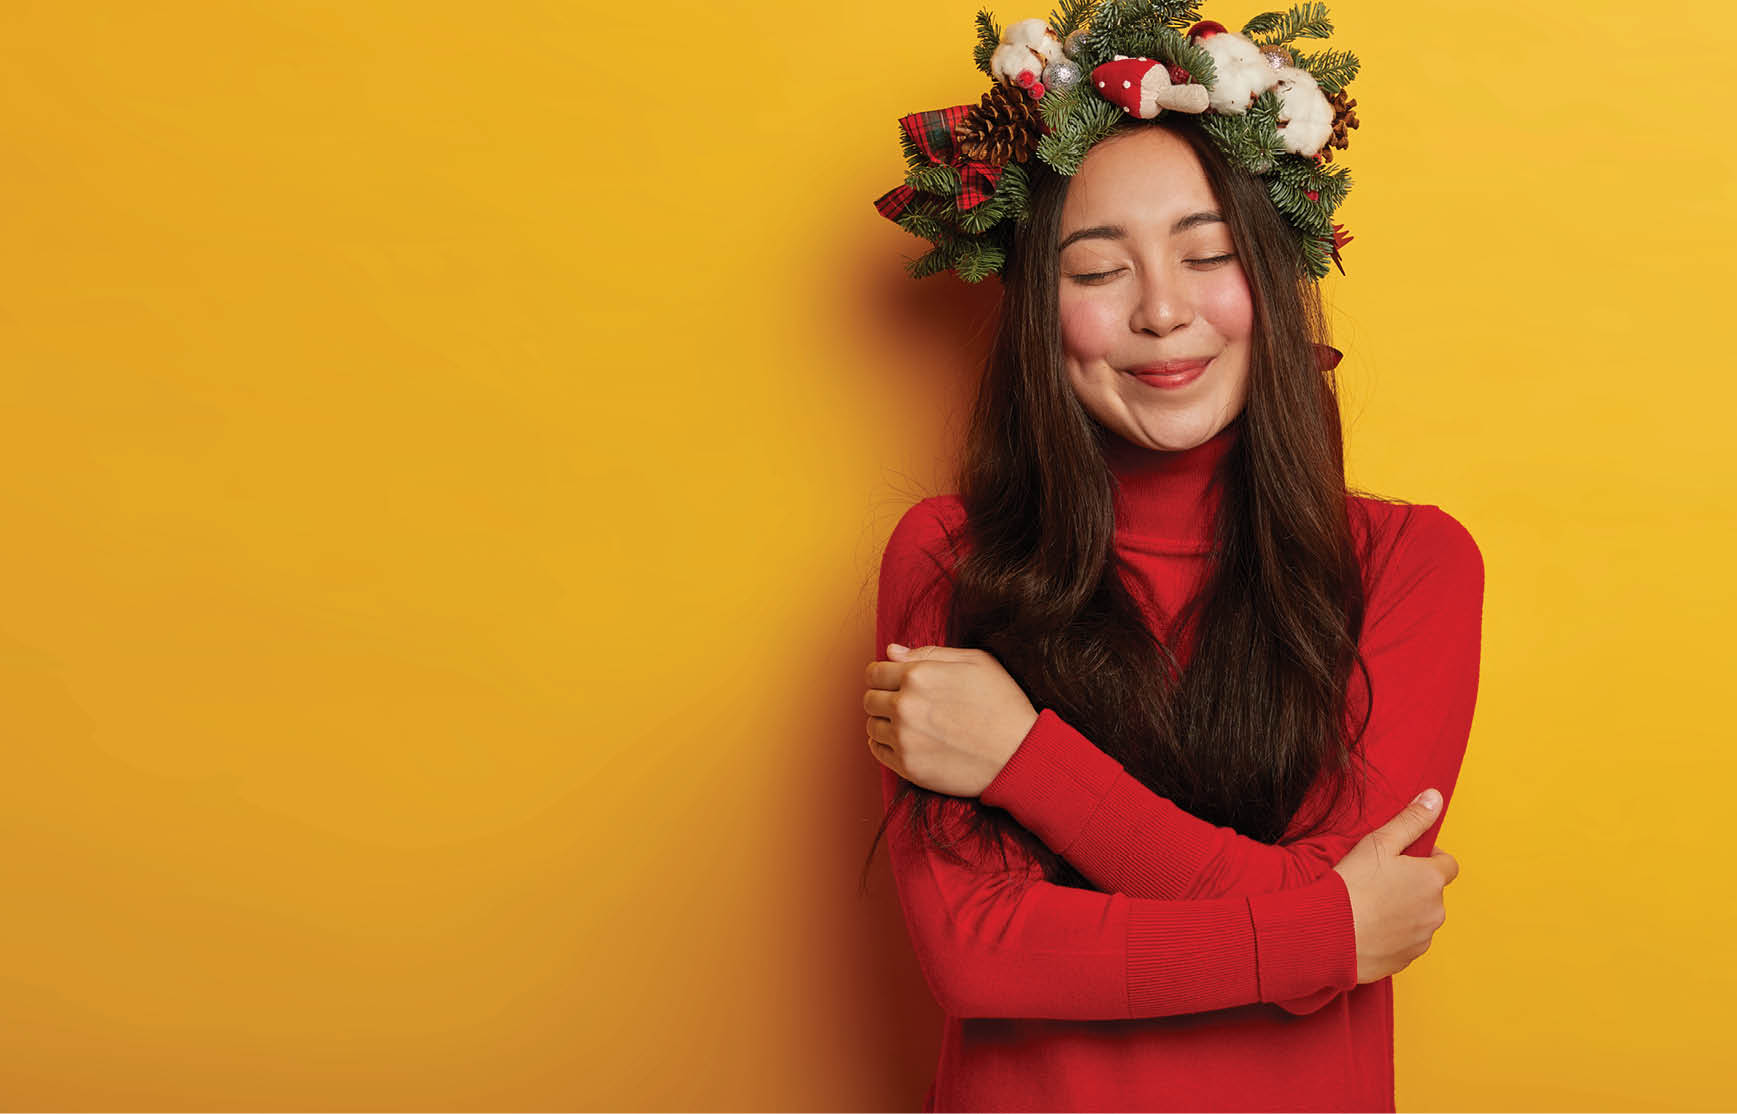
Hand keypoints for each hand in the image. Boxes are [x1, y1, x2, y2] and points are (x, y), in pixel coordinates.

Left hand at [862, 643, 1038, 797]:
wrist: (1020, 755)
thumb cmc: (1003, 704)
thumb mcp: (976, 662)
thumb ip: (929, 653)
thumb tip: (891, 651)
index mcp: (918, 676)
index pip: (875, 672)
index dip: (882, 675)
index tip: (892, 681)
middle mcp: (905, 706)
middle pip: (869, 699)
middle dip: (882, 697)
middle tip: (905, 703)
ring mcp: (905, 739)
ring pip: (871, 725)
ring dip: (884, 722)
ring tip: (909, 724)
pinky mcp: (908, 767)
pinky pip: (878, 751)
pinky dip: (884, 744)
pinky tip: (905, 740)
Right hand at [1331, 789, 1461, 983]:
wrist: (1327, 935)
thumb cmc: (1351, 886)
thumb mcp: (1378, 843)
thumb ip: (1411, 820)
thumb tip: (1435, 797)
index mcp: (1431, 880)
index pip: (1448, 864)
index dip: (1427, 859)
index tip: (1402, 860)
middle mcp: (1435, 911)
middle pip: (1432, 893)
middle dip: (1412, 887)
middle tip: (1378, 882)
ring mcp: (1422, 939)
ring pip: (1420, 919)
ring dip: (1404, 912)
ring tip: (1370, 907)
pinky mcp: (1406, 960)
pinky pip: (1406, 943)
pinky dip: (1392, 936)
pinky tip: (1367, 929)